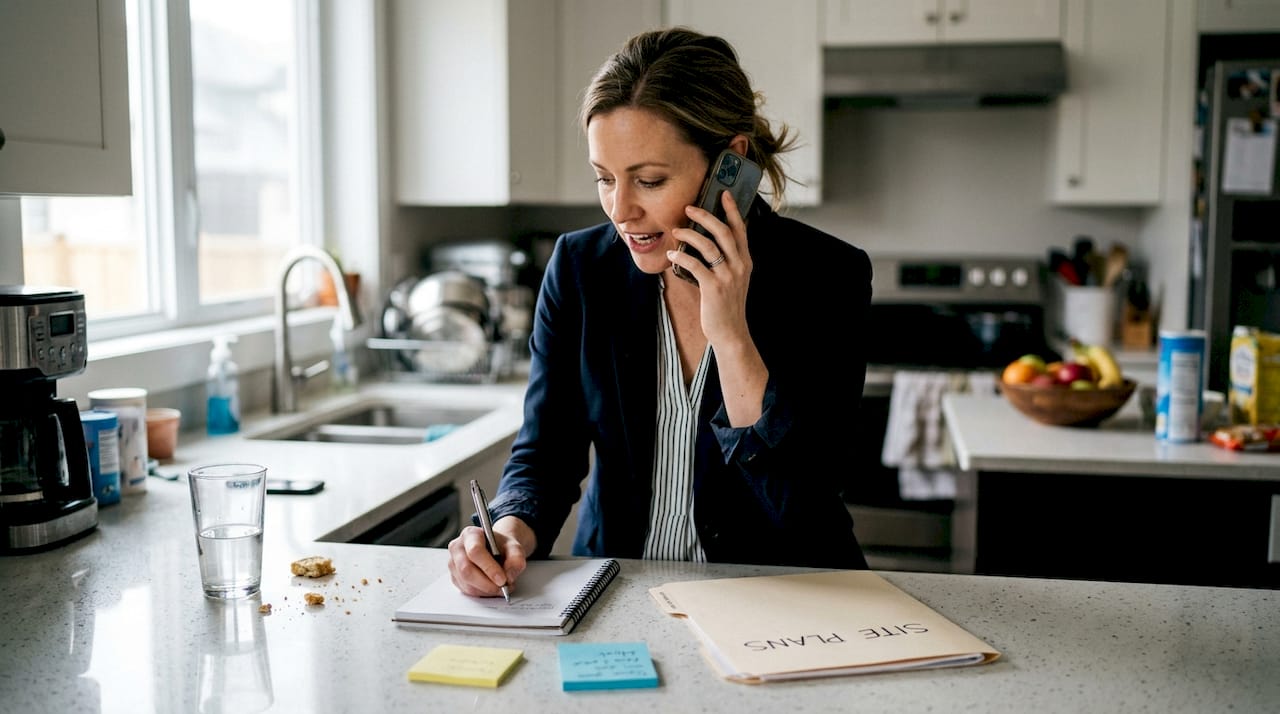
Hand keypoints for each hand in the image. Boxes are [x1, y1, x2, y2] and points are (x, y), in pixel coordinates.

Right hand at [446, 517, 531, 596]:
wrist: (496, 550)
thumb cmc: (501, 546)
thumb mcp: (514, 547)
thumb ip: (516, 558)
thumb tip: (508, 576)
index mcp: (470, 534)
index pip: (475, 551)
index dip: (488, 567)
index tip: (502, 579)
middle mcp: (457, 548)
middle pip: (466, 569)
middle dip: (487, 583)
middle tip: (503, 587)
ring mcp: (454, 563)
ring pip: (466, 583)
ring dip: (486, 590)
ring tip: (501, 588)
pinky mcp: (455, 577)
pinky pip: (466, 590)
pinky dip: (482, 593)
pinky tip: (492, 588)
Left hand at [670, 190, 752, 345]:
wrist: (730, 333)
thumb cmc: (726, 306)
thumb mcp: (733, 280)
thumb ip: (726, 261)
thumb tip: (706, 242)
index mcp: (745, 261)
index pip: (741, 230)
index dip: (732, 210)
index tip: (723, 194)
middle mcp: (739, 266)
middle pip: (724, 232)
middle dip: (705, 216)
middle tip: (689, 208)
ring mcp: (727, 277)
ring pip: (709, 246)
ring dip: (689, 235)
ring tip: (676, 230)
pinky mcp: (713, 288)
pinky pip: (695, 265)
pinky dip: (682, 257)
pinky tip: (672, 254)